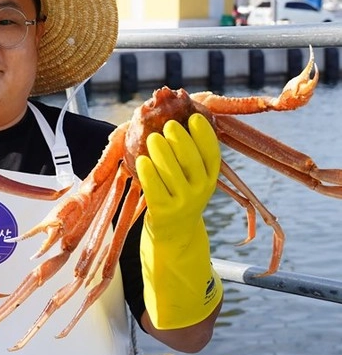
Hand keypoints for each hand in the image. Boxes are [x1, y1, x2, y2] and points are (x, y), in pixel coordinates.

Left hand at [135, 113, 222, 329]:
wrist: (175, 238)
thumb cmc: (179, 197)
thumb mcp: (191, 179)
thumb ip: (187, 156)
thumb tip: (175, 119)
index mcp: (210, 180)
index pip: (212, 154)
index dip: (204, 134)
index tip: (194, 116)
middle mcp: (200, 191)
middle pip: (191, 160)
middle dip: (180, 139)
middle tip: (169, 124)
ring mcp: (182, 203)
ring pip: (171, 172)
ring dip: (161, 151)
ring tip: (153, 137)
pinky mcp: (163, 213)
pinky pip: (154, 188)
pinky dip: (147, 171)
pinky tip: (141, 159)